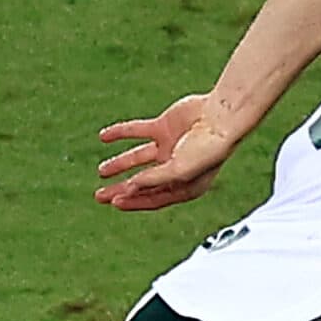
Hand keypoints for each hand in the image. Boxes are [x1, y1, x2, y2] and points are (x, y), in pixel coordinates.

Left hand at [95, 95, 234, 211]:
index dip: (133, 201)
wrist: (220, 117)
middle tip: (100, 196)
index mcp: (185, 186)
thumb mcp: (179, 171)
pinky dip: (120, 133)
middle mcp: (176, 168)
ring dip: (119, 164)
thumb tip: (128, 187)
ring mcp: (169, 146)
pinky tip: (104, 136)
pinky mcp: (164, 127)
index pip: (154, 198)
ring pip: (138, 158)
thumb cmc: (208, 148)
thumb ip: (153, 179)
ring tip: (102, 171)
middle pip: (142, 182)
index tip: (114, 203)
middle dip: (121, 190)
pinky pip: (137, 130)